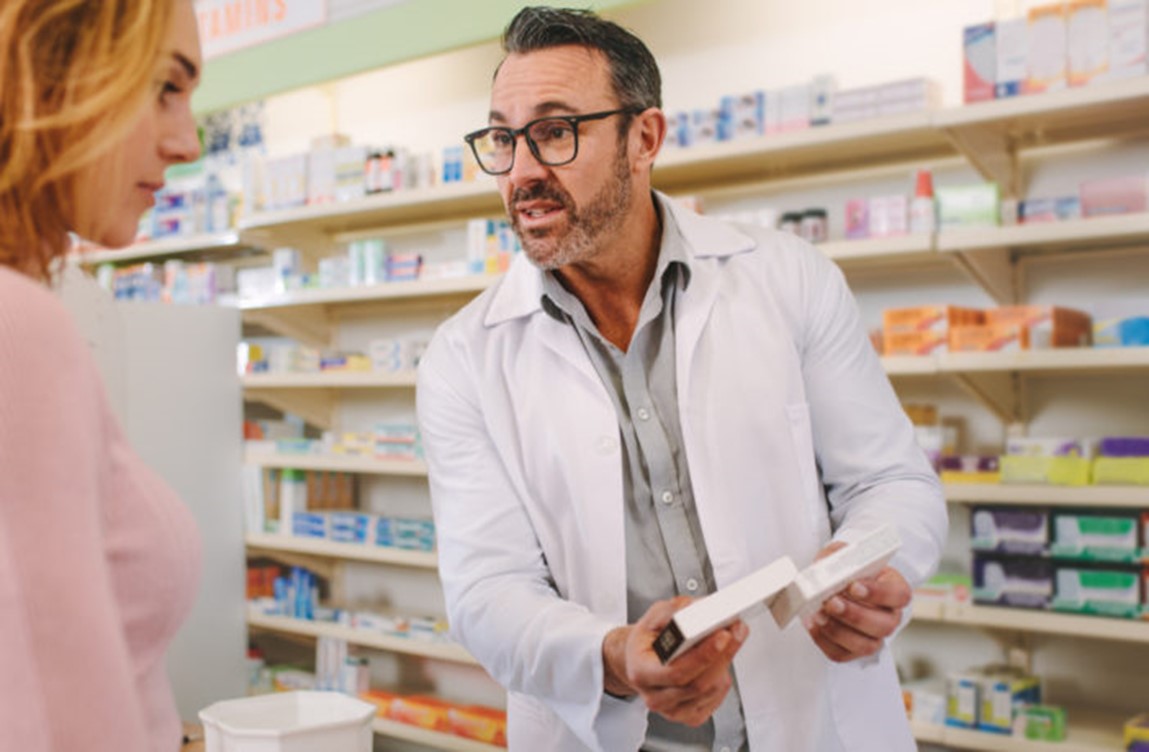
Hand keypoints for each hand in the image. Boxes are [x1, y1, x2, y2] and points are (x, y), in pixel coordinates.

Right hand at [602, 596, 747, 726]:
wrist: (641, 661)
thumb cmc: (647, 641)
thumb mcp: (653, 617)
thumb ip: (674, 610)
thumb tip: (697, 608)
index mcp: (641, 673)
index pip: (676, 672)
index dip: (703, 655)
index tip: (722, 634)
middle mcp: (656, 697)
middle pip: (698, 684)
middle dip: (722, 655)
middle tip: (736, 631)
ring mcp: (673, 710)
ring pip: (711, 690)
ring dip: (725, 663)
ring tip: (729, 640)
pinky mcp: (691, 716)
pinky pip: (716, 698)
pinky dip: (723, 676)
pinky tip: (718, 661)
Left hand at [803, 542, 910, 662]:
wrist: (835, 584)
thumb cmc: (846, 570)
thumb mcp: (843, 554)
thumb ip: (837, 557)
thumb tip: (826, 568)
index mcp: (895, 590)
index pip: (899, 595)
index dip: (878, 593)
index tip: (854, 586)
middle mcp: (889, 617)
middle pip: (884, 625)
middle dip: (855, 615)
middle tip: (832, 602)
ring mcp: (874, 636)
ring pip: (865, 645)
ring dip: (839, 631)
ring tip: (820, 615)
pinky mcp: (854, 650)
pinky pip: (842, 654)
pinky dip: (825, 641)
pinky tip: (814, 625)